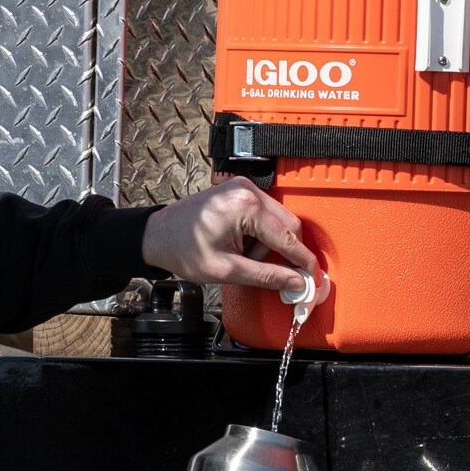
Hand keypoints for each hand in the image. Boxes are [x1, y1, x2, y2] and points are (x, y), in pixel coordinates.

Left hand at [141, 178, 318, 293]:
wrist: (157, 236)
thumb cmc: (183, 249)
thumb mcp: (227, 270)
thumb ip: (266, 276)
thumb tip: (294, 283)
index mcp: (246, 206)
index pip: (288, 236)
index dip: (303, 260)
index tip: (312, 276)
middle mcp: (248, 190)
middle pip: (288, 224)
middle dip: (282, 252)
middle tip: (272, 273)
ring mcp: (243, 187)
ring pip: (276, 221)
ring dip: (267, 244)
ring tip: (239, 256)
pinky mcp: (238, 191)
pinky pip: (263, 214)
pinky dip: (258, 234)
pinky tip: (239, 245)